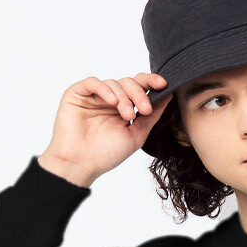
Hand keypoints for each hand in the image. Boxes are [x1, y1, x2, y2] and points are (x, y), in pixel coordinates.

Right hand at [38, 73, 173, 185]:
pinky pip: (93, 82)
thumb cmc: (106, 154)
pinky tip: (112, 102)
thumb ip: (151, 116)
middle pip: (129, 83)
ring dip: (124, 97)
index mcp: (123, 107)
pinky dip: (105, 89)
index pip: (139, 88)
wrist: (80, 164)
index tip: (164, 84)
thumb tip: (168, 96)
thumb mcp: (136, 135)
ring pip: (114, 83)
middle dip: (140, 94)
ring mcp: (94, 96)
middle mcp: (109, 99)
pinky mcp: (77, 93)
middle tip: (144, 109)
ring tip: (127, 116)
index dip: (151, 82)